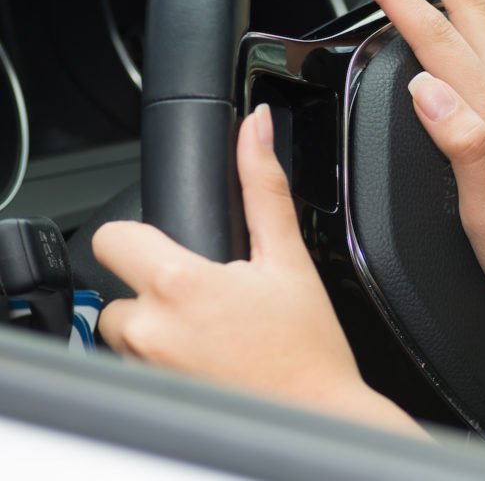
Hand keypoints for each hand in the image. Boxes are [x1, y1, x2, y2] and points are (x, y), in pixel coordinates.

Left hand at [95, 105, 423, 436]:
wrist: (315, 412)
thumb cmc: (307, 347)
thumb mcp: (288, 258)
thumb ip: (263, 186)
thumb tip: (254, 128)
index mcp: (180, 284)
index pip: (112, 237)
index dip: (142, 237)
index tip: (174, 249)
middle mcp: (150, 329)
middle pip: (119, 287)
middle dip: (156, 289)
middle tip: (210, 301)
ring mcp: (145, 367)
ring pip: (126, 329)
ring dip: (158, 326)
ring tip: (213, 332)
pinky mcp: (149, 393)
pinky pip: (137, 364)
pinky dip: (163, 359)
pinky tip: (208, 359)